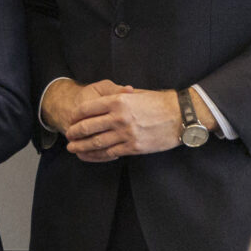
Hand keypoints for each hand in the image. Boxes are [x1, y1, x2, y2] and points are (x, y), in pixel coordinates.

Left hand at [64, 87, 186, 160]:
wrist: (182, 116)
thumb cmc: (161, 102)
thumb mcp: (137, 94)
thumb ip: (119, 96)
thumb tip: (106, 98)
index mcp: (118, 101)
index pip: (87, 109)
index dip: (76, 116)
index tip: (71, 120)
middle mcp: (119, 117)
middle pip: (88, 127)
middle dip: (75, 133)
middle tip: (68, 136)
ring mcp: (125, 133)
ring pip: (96, 142)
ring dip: (81, 146)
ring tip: (73, 148)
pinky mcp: (133, 147)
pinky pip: (110, 153)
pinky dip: (96, 155)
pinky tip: (88, 156)